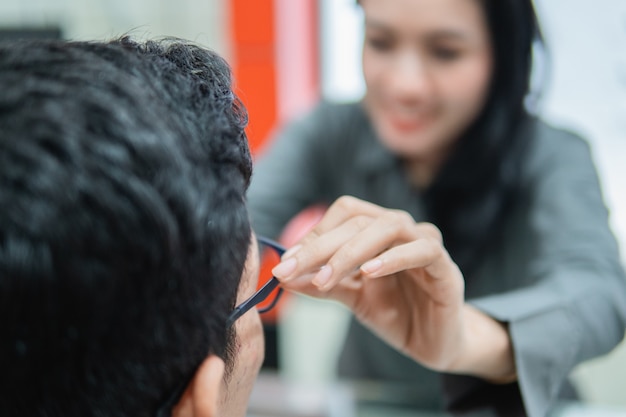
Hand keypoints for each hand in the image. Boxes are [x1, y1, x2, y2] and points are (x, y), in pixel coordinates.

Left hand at [272, 196, 515, 381]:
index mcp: (378, 230)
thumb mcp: (351, 297)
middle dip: (321, 245)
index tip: (287, 263)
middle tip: (293, 269)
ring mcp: (425, 243)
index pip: (344, 214)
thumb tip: (282, 276)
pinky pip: (422, 250)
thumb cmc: (395, 312)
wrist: (433, 343)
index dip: (314, 234)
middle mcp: (401, 229)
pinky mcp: (445, 266)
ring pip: (388, 227)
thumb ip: (321, 284)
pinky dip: (393, 258)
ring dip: (350, 251)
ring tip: (325, 276)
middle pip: (359, 219)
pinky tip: (369, 272)